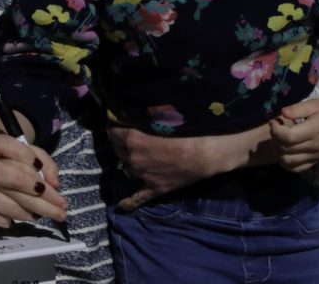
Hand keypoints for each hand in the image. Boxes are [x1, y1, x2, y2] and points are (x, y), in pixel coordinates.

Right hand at [0, 135, 66, 234]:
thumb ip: (25, 168)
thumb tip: (53, 183)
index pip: (1, 142)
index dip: (23, 152)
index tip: (41, 169)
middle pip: (0, 170)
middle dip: (28, 184)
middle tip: (47, 196)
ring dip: (19, 207)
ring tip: (34, 216)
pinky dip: (4, 219)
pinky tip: (11, 222)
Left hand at [108, 123, 273, 210]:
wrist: (205, 153)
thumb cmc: (185, 130)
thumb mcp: (160, 117)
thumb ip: (142, 117)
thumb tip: (131, 112)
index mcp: (131, 140)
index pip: (113, 132)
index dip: (115, 127)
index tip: (120, 123)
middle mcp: (132, 158)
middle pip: (118, 149)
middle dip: (122, 143)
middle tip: (133, 137)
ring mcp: (143, 175)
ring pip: (127, 167)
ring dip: (130, 161)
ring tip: (138, 155)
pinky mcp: (155, 188)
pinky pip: (138, 198)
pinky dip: (129, 203)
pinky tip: (122, 207)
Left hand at [271, 85, 318, 172]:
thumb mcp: (315, 104)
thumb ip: (298, 109)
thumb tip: (282, 112)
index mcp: (314, 131)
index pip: (288, 137)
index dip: (275, 130)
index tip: (274, 121)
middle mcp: (314, 147)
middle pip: (286, 149)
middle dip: (275, 138)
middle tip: (276, 127)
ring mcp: (316, 156)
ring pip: (289, 162)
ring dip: (278, 152)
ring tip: (279, 139)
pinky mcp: (316, 160)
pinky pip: (297, 169)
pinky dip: (286, 163)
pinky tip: (285, 151)